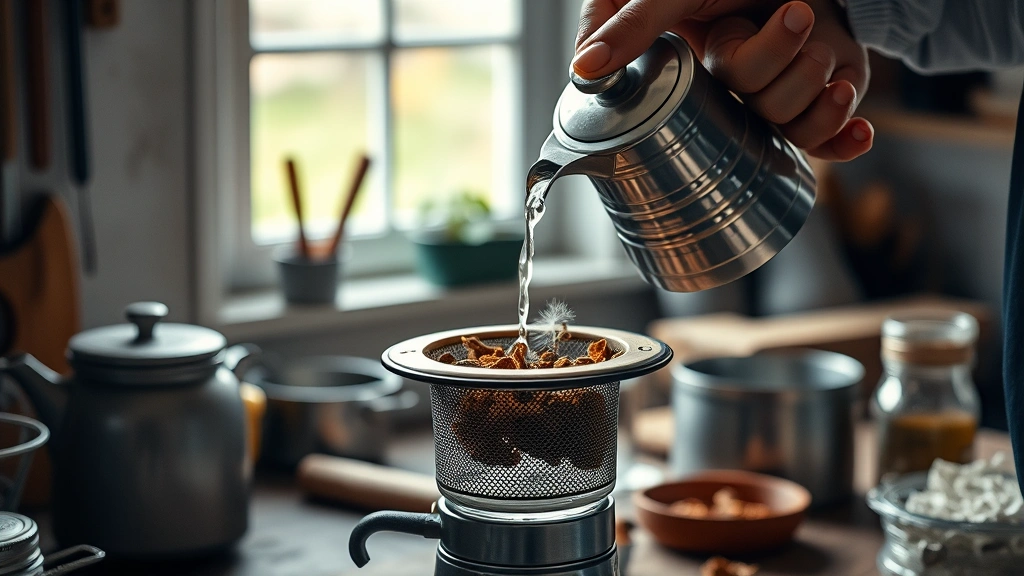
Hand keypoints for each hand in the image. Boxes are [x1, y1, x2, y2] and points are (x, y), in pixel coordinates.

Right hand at [573, 0, 871, 160]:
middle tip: (795, 13)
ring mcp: (776, 91)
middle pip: (741, 111)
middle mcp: (729, 84)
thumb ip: (634, 25)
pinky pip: (825, 142)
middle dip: (776, 65)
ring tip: (823, 43)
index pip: (667, 108)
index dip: (680, 111)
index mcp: (689, 63)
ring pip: (786, 124)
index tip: (699, 71)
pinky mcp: (820, 99)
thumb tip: (582, 70)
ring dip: (815, 85)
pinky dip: (844, 138)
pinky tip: (859, 131)